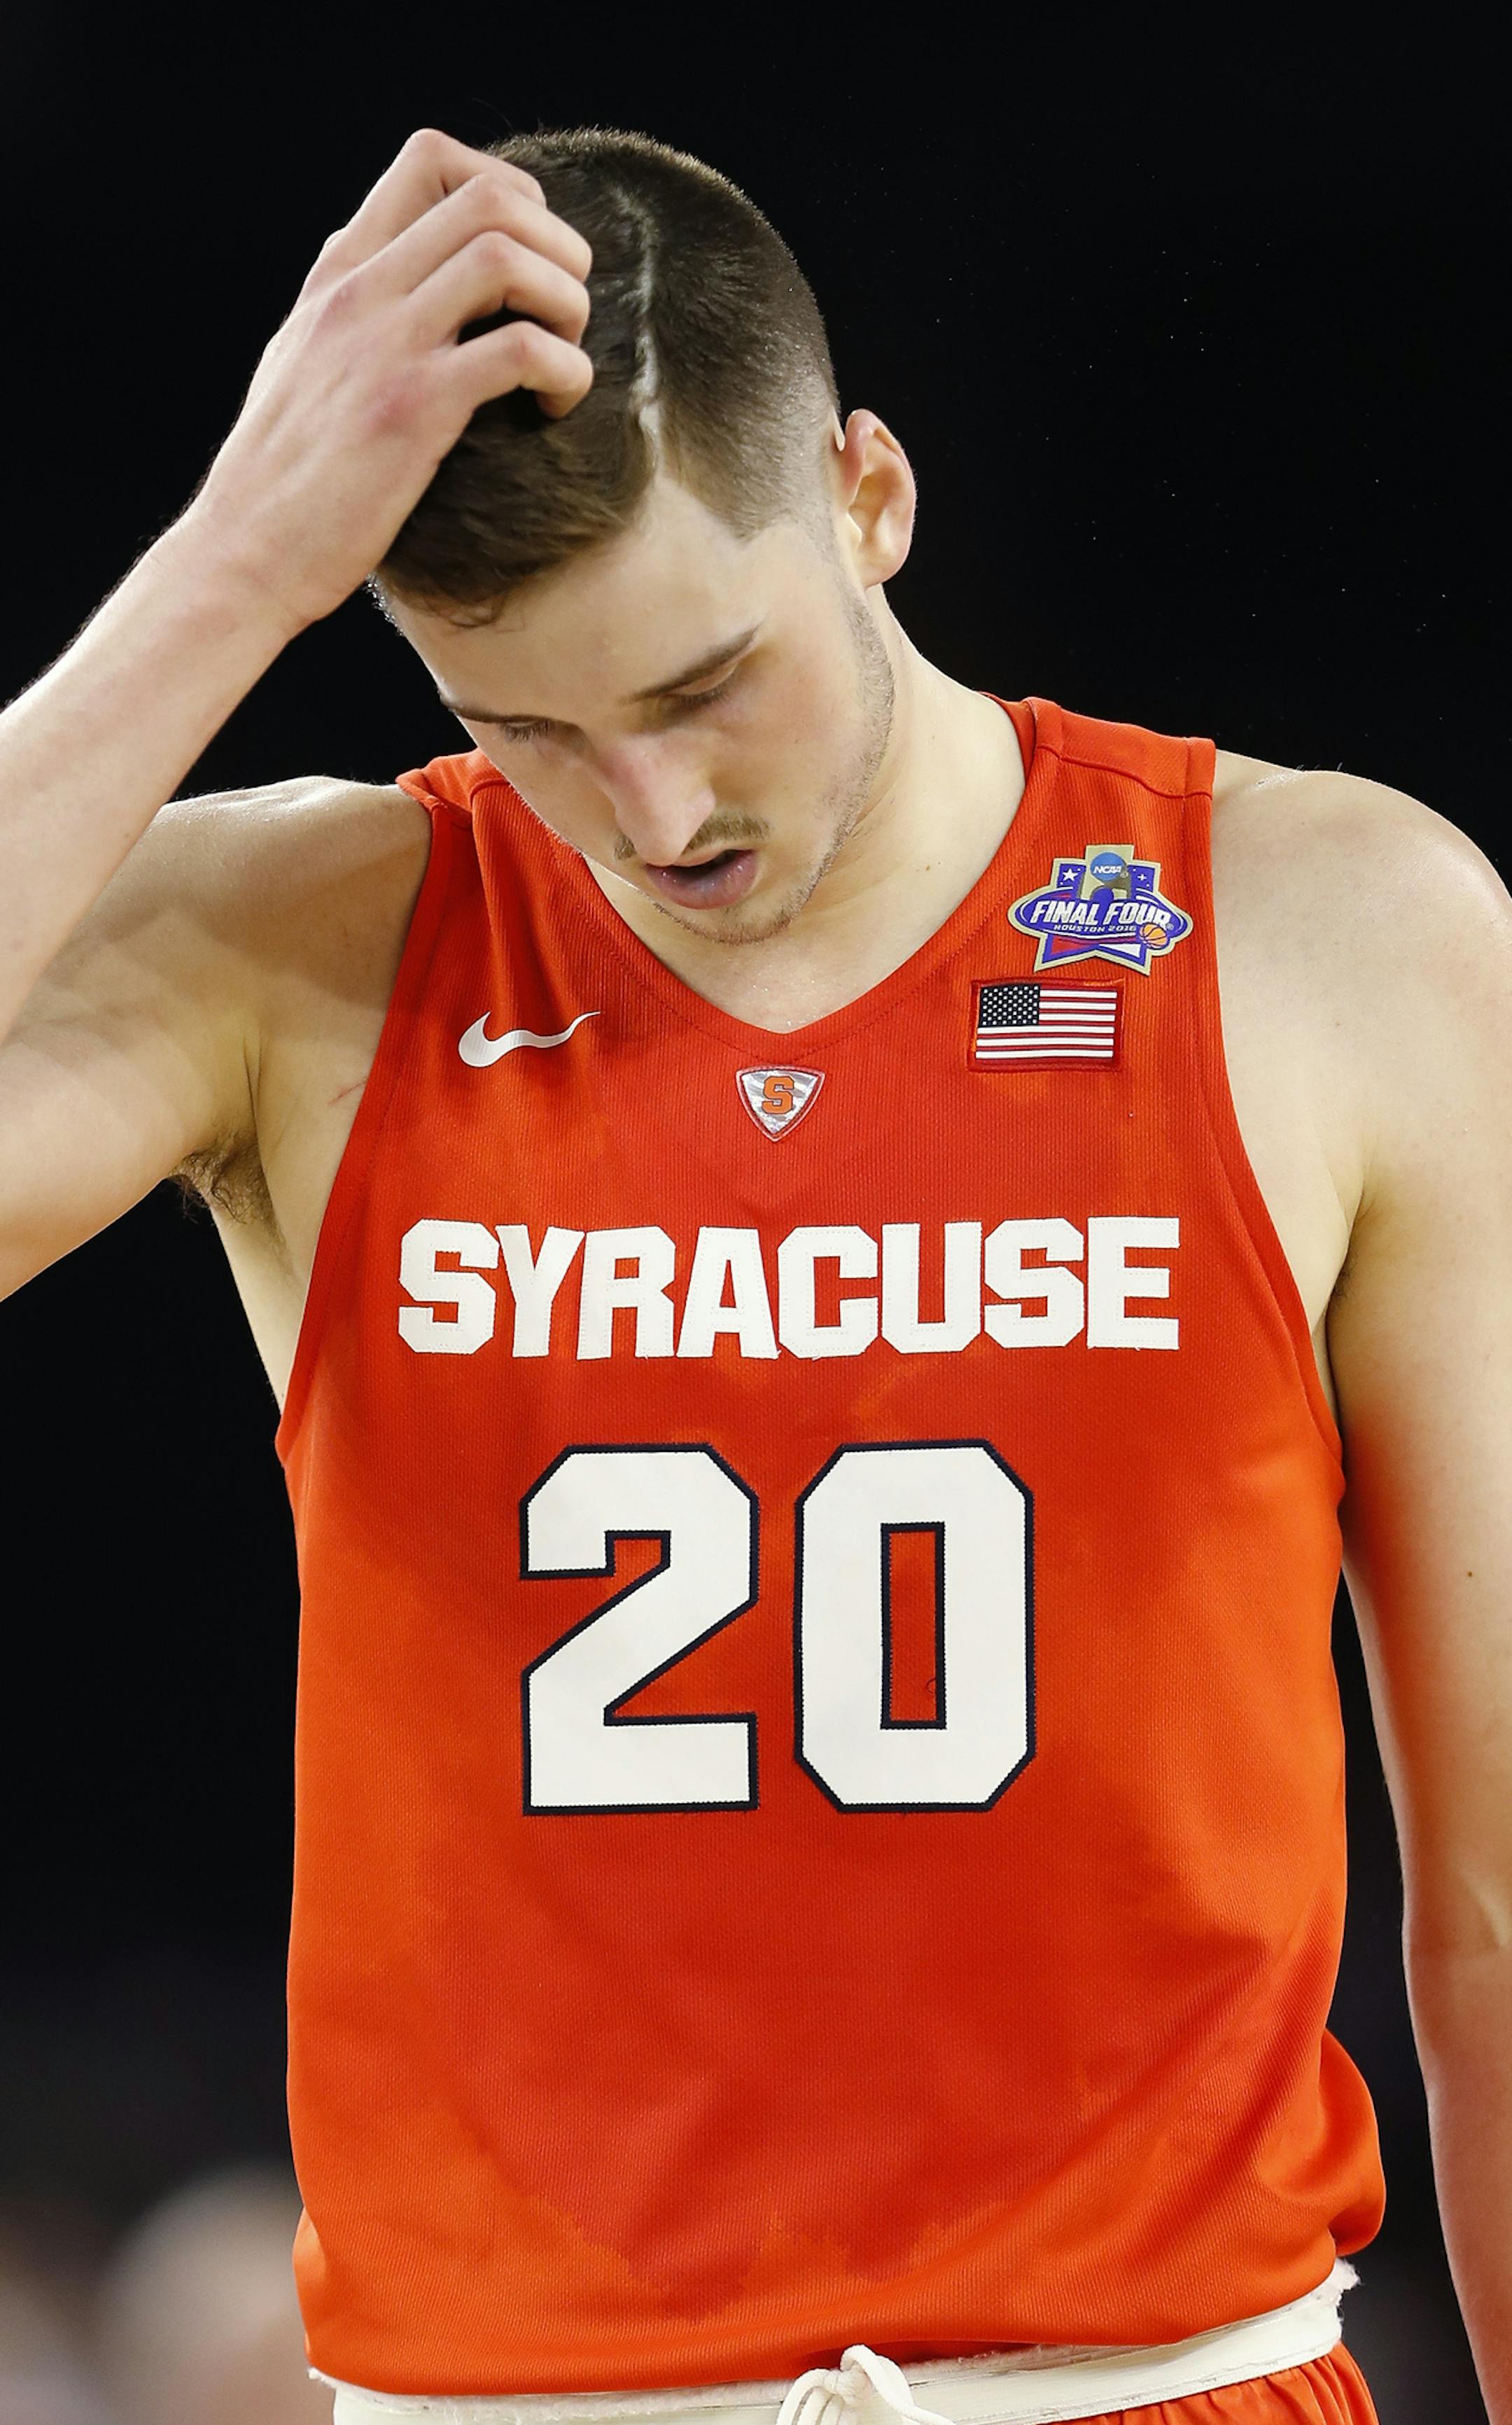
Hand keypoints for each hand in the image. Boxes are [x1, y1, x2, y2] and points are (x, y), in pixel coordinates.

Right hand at [179, 129, 592, 631]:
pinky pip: (523, 350)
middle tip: (563, 315)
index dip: (508, 192)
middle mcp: (361, 292)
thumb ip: (345, 311)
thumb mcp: (299, 363)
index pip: (429, 159)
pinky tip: (553, 410)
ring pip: (509, 257)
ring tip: (564, 360)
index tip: (526, 261)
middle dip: (557, 246)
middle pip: (491, 198)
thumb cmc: (280, 479)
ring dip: (566, 303)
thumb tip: (383, 274)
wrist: (242, 554)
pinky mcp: (413, 410)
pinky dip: (565, 373)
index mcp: (339, 274)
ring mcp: (385, 346)